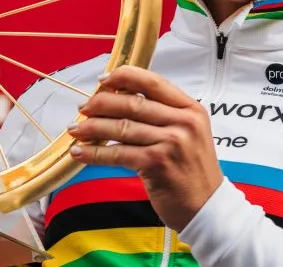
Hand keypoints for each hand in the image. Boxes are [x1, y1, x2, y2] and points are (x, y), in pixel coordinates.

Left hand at [66, 65, 222, 230]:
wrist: (207, 207)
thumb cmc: (192, 170)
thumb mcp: (187, 133)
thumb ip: (162, 114)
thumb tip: (118, 98)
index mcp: (190, 109)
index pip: (152, 82)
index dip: (124, 76)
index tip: (103, 80)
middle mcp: (183, 122)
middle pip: (132, 103)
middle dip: (101, 104)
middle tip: (83, 108)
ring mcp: (171, 142)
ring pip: (121, 127)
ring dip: (92, 128)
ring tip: (75, 129)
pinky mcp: (157, 163)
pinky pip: (117, 154)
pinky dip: (94, 153)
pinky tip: (80, 153)